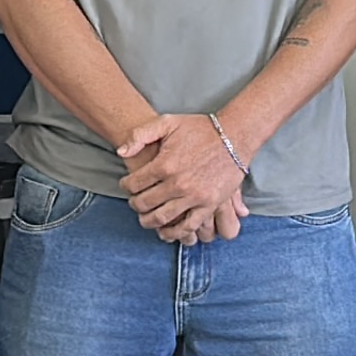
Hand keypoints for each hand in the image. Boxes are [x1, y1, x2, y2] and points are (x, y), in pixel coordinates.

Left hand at [117, 114, 243, 242]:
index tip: (127, 185)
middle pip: (144, 203)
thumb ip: (141, 134)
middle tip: (134, 202)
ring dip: (148, 221)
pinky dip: (173, 233)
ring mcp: (194, 197)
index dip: (126, 185)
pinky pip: (187, 227)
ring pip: (162, 218)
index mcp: (165, 164)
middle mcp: (178, 183)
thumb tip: (121, 152)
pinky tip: (165, 232)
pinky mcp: (209, 205)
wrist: (235, 136)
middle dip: (135, 204)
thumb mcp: (168, 122)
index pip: (134, 184)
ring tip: (145, 217)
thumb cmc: (200, 129)